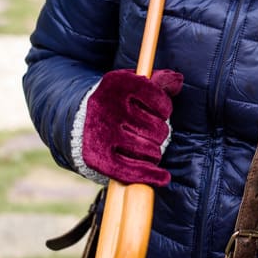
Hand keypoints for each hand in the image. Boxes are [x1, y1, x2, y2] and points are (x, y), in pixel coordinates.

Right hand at [82, 68, 182, 185]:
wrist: (79, 120)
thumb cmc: (117, 102)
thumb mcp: (133, 84)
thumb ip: (158, 81)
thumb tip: (178, 80)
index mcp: (117, 84)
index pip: (160, 101)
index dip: (164, 109)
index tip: (159, 111)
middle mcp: (108, 107)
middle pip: (158, 128)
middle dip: (159, 132)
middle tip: (148, 131)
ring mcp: (102, 134)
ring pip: (150, 150)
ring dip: (154, 151)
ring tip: (144, 146)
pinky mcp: (97, 158)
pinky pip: (132, 171)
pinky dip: (151, 176)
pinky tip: (163, 177)